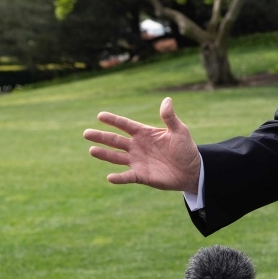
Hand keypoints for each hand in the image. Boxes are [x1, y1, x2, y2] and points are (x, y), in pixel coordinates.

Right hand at [83, 97, 201, 191]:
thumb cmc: (185, 148)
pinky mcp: (140, 175)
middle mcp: (137, 146)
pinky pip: (126, 176)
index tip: (100, 116)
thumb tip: (167, 100)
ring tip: (91, 150)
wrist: (191, 170)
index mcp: (144, 133)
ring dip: (104, 154)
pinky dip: (118, 178)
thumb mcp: (179, 131)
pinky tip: (110, 177)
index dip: (113, 120)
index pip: (125, 125)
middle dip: (101, 136)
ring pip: (116, 157)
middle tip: (86, 133)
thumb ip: (170, 117)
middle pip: (115, 140)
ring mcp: (137, 161)